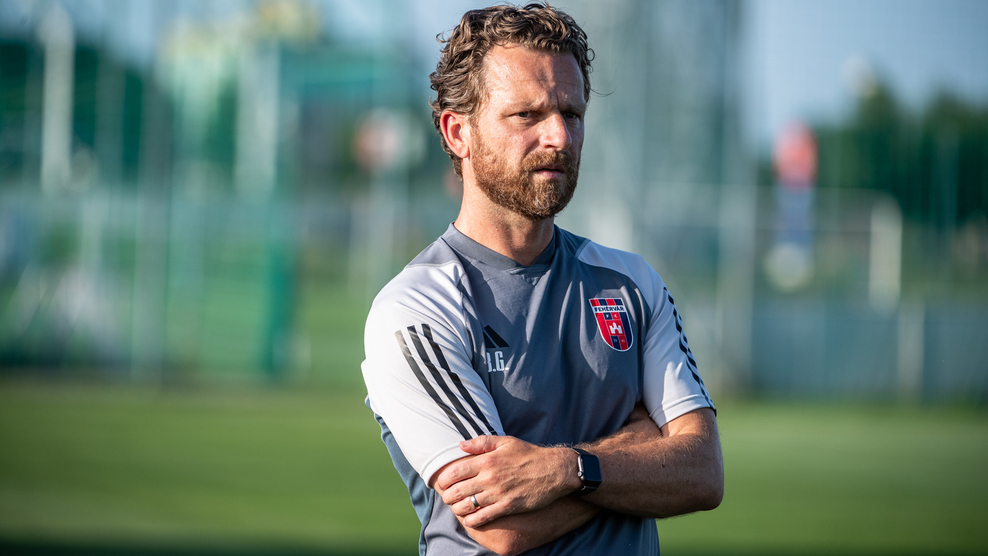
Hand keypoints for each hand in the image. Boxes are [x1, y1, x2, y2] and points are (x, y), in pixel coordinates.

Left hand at [434, 435, 579, 527]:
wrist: (554, 470)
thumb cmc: (530, 454)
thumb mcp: (506, 442)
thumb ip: (481, 443)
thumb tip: (461, 445)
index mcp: (487, 460)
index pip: (455, 471)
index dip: (444, 479)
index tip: (443, 483)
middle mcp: (489, 478)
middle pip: (457, 491)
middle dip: (448, 496)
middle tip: (447, 498)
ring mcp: (498, 493)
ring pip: (467, 505)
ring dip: (457, 509)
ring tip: (456, 509)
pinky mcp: (507, 506)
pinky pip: (483, 517)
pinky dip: (472, 521)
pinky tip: (469, 520)